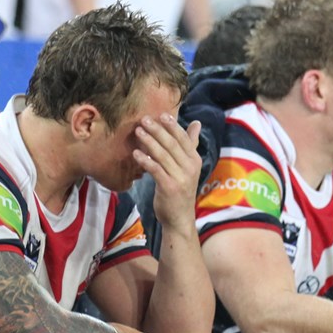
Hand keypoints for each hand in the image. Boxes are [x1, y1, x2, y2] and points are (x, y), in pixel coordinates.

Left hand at [131, 114, 204, 229]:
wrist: (179, 218)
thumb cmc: (180, 190)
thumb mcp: (188, 166)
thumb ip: (190, 144)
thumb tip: (197, 123)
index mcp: (195, 160)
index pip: (183, 138)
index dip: (172, 126)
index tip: (160, 114)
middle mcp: (190, 167)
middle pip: (172, 144)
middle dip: (158, 130)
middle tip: (144, 119)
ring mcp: (181, 178)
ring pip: (163, 155)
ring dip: (149, 141)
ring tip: (138, 131)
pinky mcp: (169, 187)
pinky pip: (156, 170)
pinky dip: (145, 160)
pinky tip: (136, 153)